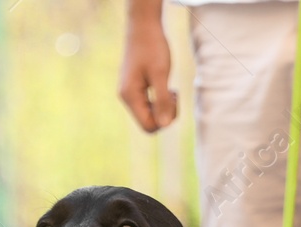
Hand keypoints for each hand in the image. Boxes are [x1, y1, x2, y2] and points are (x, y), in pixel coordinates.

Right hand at [118, 6, 177, 132]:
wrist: (143, 27)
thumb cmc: (152, 47)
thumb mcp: (161, 74)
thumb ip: (162, 100)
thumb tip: (165, 125)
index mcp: (130, 96)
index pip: (148, 126)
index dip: (164, 121)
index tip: (172, 100)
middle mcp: (127, 97)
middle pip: (149, 123)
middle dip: (165, 114)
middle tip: (174, 94)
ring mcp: (130, 93)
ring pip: (150, 115)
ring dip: (165, 107)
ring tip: (171, 90)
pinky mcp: (136, 89)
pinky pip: (150, 105)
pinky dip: (161, 100)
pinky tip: (167, 88)